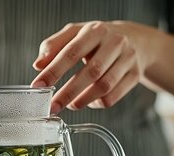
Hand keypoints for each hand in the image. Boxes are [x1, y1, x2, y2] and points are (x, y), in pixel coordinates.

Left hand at [31, 21, 152, 112]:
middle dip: (68, 92)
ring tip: (69, 105)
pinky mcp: (135, 75)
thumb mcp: (74, 34)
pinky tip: (88, 101)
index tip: (39, 85)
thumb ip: (53, 46)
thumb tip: (38, 65)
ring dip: (83, 100)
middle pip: (91, 72)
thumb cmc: (97, 39)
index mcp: (95, 31)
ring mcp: (128, 59)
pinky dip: (97, 103)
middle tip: (53, 106)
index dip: (54, 71)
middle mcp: (115, 43)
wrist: (134, 39)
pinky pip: (113, 96)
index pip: (72, 52)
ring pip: (104, 86)